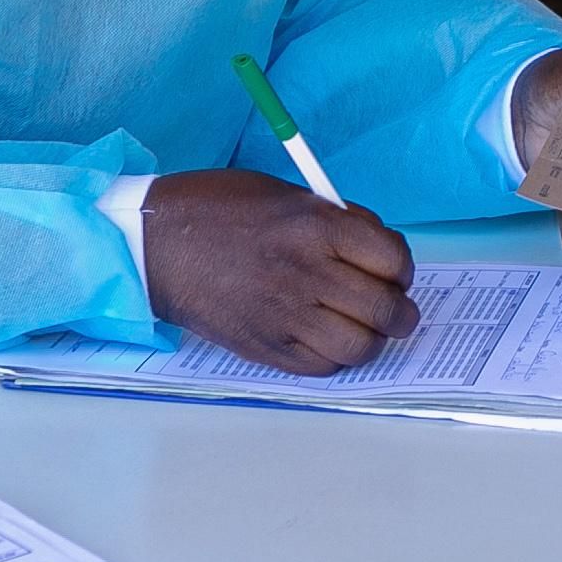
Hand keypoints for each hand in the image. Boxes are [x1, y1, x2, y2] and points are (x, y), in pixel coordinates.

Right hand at [140, 168, 416, 373]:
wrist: (158, 243)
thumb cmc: (222, 208)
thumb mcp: (291, 194)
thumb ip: (339, 222)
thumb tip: (378, 251)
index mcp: (319, 227)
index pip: (393, 260)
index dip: (402, 268)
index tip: (397, 272)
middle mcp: (308, 273)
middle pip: (385, 309)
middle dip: (402, 313)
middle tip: (397, 311)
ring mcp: (286, 315)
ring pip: (359, 346)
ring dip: (373, 340)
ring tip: (366, 329)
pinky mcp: (264, 347)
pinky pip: (321, 366)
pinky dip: (335, 357)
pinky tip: (329, 339)